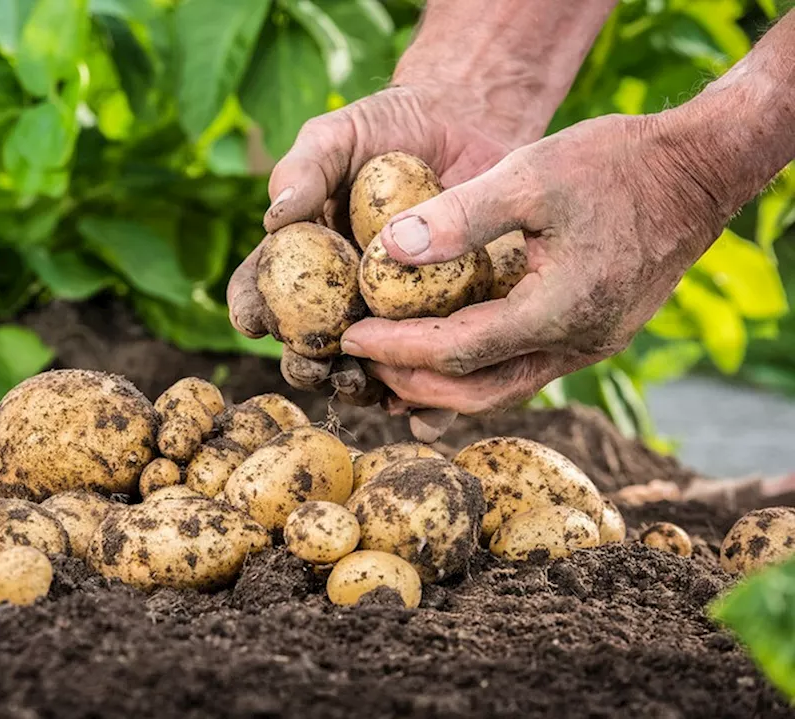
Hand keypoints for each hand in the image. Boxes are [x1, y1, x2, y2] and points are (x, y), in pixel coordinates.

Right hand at [227, 84, 520, 439]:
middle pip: (308, 347)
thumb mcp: (339, 134)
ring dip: (360, 387)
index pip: (260, 292)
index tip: (253, 319)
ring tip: (367, 386)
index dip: (251, 310)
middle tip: (314, 362)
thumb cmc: (388, 126)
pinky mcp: (445, 323)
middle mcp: (339, 297)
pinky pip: (432, 371)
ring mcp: (392, 317)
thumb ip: (304, 169)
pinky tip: (425, 413)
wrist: (469, 123)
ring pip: (366, 369)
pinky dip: (427, 402)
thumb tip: (275, 217)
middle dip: (305, 365)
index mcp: (301, 260)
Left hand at [342, 112, 729, 414]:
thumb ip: (462, 214)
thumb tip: (390, 250)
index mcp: (560, 310)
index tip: (349, 335)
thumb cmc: (616, 163)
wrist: (697, 172)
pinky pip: (521, 371)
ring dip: (440, 386)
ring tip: (387, 367)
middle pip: (475, 391)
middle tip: (359, 357)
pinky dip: (473, 371)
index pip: (458, 351)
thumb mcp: (533, 173)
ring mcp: (588, 347)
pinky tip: (439, 360)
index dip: (397, 348)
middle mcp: (576, 344)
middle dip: (410, 380)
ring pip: (500, 390)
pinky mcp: (591, 337)